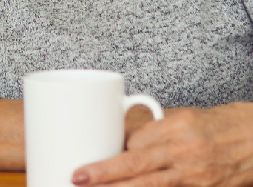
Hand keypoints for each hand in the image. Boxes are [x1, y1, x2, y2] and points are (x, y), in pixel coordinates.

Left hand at [72, 103, 252, 186]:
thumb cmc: (218, 125)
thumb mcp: (184, 118)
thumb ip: (154, 130)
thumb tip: (121, 140)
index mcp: (176, 125)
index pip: (134, 139)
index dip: (111, 149)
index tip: (88, 154)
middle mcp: (184, 149)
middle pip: (136, 162)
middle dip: (104, 172)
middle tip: (78, 176)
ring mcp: (195, 174)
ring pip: (150, 185)